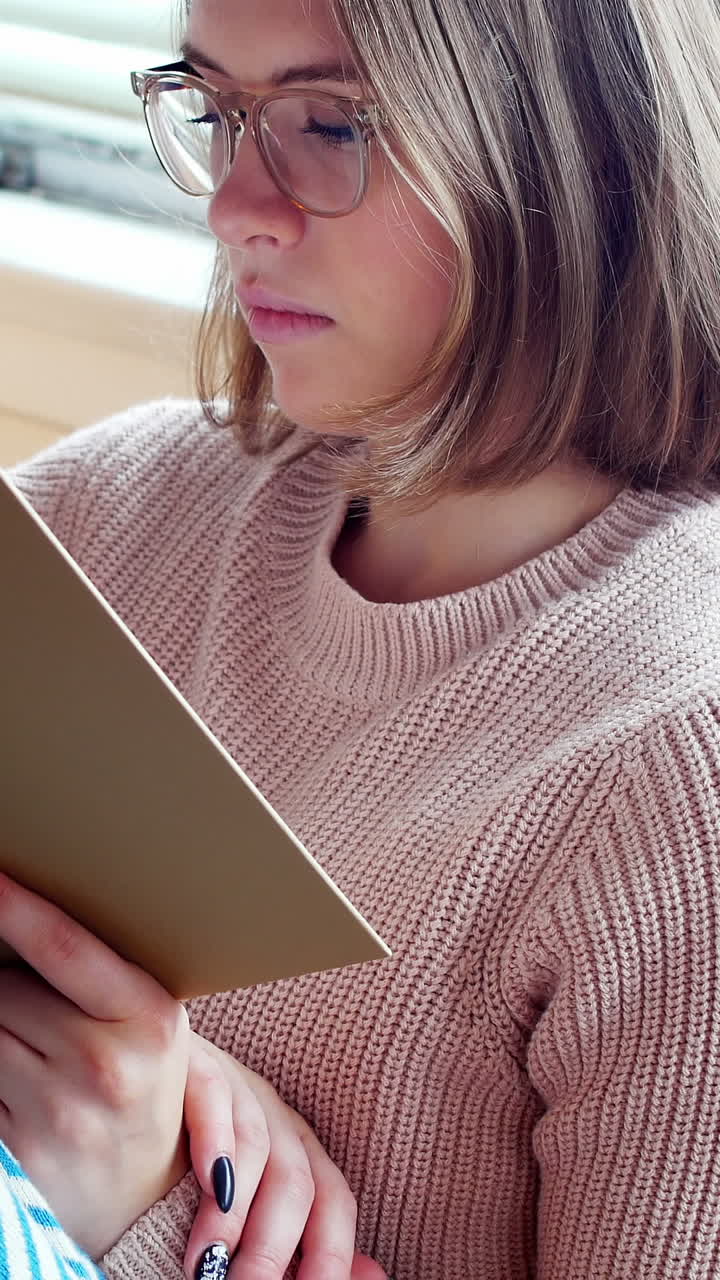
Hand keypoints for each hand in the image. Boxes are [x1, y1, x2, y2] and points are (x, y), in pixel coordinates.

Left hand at [0, 871, 190, 1258]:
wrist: (144, 1195)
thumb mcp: (145, 1024)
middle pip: (8, 989)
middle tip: (36, 1010)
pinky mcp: (20, 1156)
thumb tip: (18, 915)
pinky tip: (18, 1089)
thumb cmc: (139, 1084)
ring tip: (34, 1053)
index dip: (18, 906)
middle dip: (7, 987)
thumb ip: (99, 975)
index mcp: (149, 1018)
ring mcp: (60, 1115)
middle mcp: (106, 1066)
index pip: (65, 947)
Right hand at [184, 1032, 386, 1279]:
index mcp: (298, 1152)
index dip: (331, 1256)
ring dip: (233, 1215)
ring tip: (204, 1263)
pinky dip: (216, 1138)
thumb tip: (370, 1275)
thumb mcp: (244, 1206)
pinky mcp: (194, 1062)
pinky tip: (210, 1181)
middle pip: (297, 1185)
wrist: (132, 1077)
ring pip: (258, 1147)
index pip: (334, 1204)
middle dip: (271, 1252)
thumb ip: (293, 1244)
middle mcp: (277, 1118)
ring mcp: (238, 1087)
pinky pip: (214, 1094)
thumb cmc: (182, 1162)